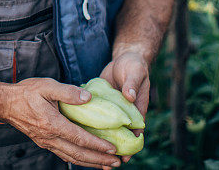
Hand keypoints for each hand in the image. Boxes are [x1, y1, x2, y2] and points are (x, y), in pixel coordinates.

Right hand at [0, 77, 122, 167]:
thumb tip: (88, 97)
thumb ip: (68, 92)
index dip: (97, 145)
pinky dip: (79, 159)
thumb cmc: (26, 93)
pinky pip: (65, 154)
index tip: (112, 148)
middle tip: (117, 162)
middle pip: (78, 154)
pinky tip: (87, 159)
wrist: (5, 104)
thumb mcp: (47, 86)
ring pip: (71, 158)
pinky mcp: (45, 143)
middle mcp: (50, 138)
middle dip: (98, 159)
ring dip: (90, 163)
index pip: (79, 138)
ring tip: (107, 165)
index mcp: (52, 124)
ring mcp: (46, 142)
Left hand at [98, 52, 149, 166]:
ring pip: (107, 129)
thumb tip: (129, 96)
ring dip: (101, 141)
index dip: (130, 145)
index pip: (135, 131)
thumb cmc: (134, 66)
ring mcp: (112, 110)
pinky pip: (96, 117)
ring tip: (95, 157)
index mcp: (136, 109)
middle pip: (120, 135)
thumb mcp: (135, 73)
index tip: (124, 156)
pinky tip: (82, 135)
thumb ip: (132, 84)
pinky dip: (92, 126)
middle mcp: (124, 113)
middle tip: (107, 164)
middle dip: (114, 149)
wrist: (125, 59)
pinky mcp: (101, 104)